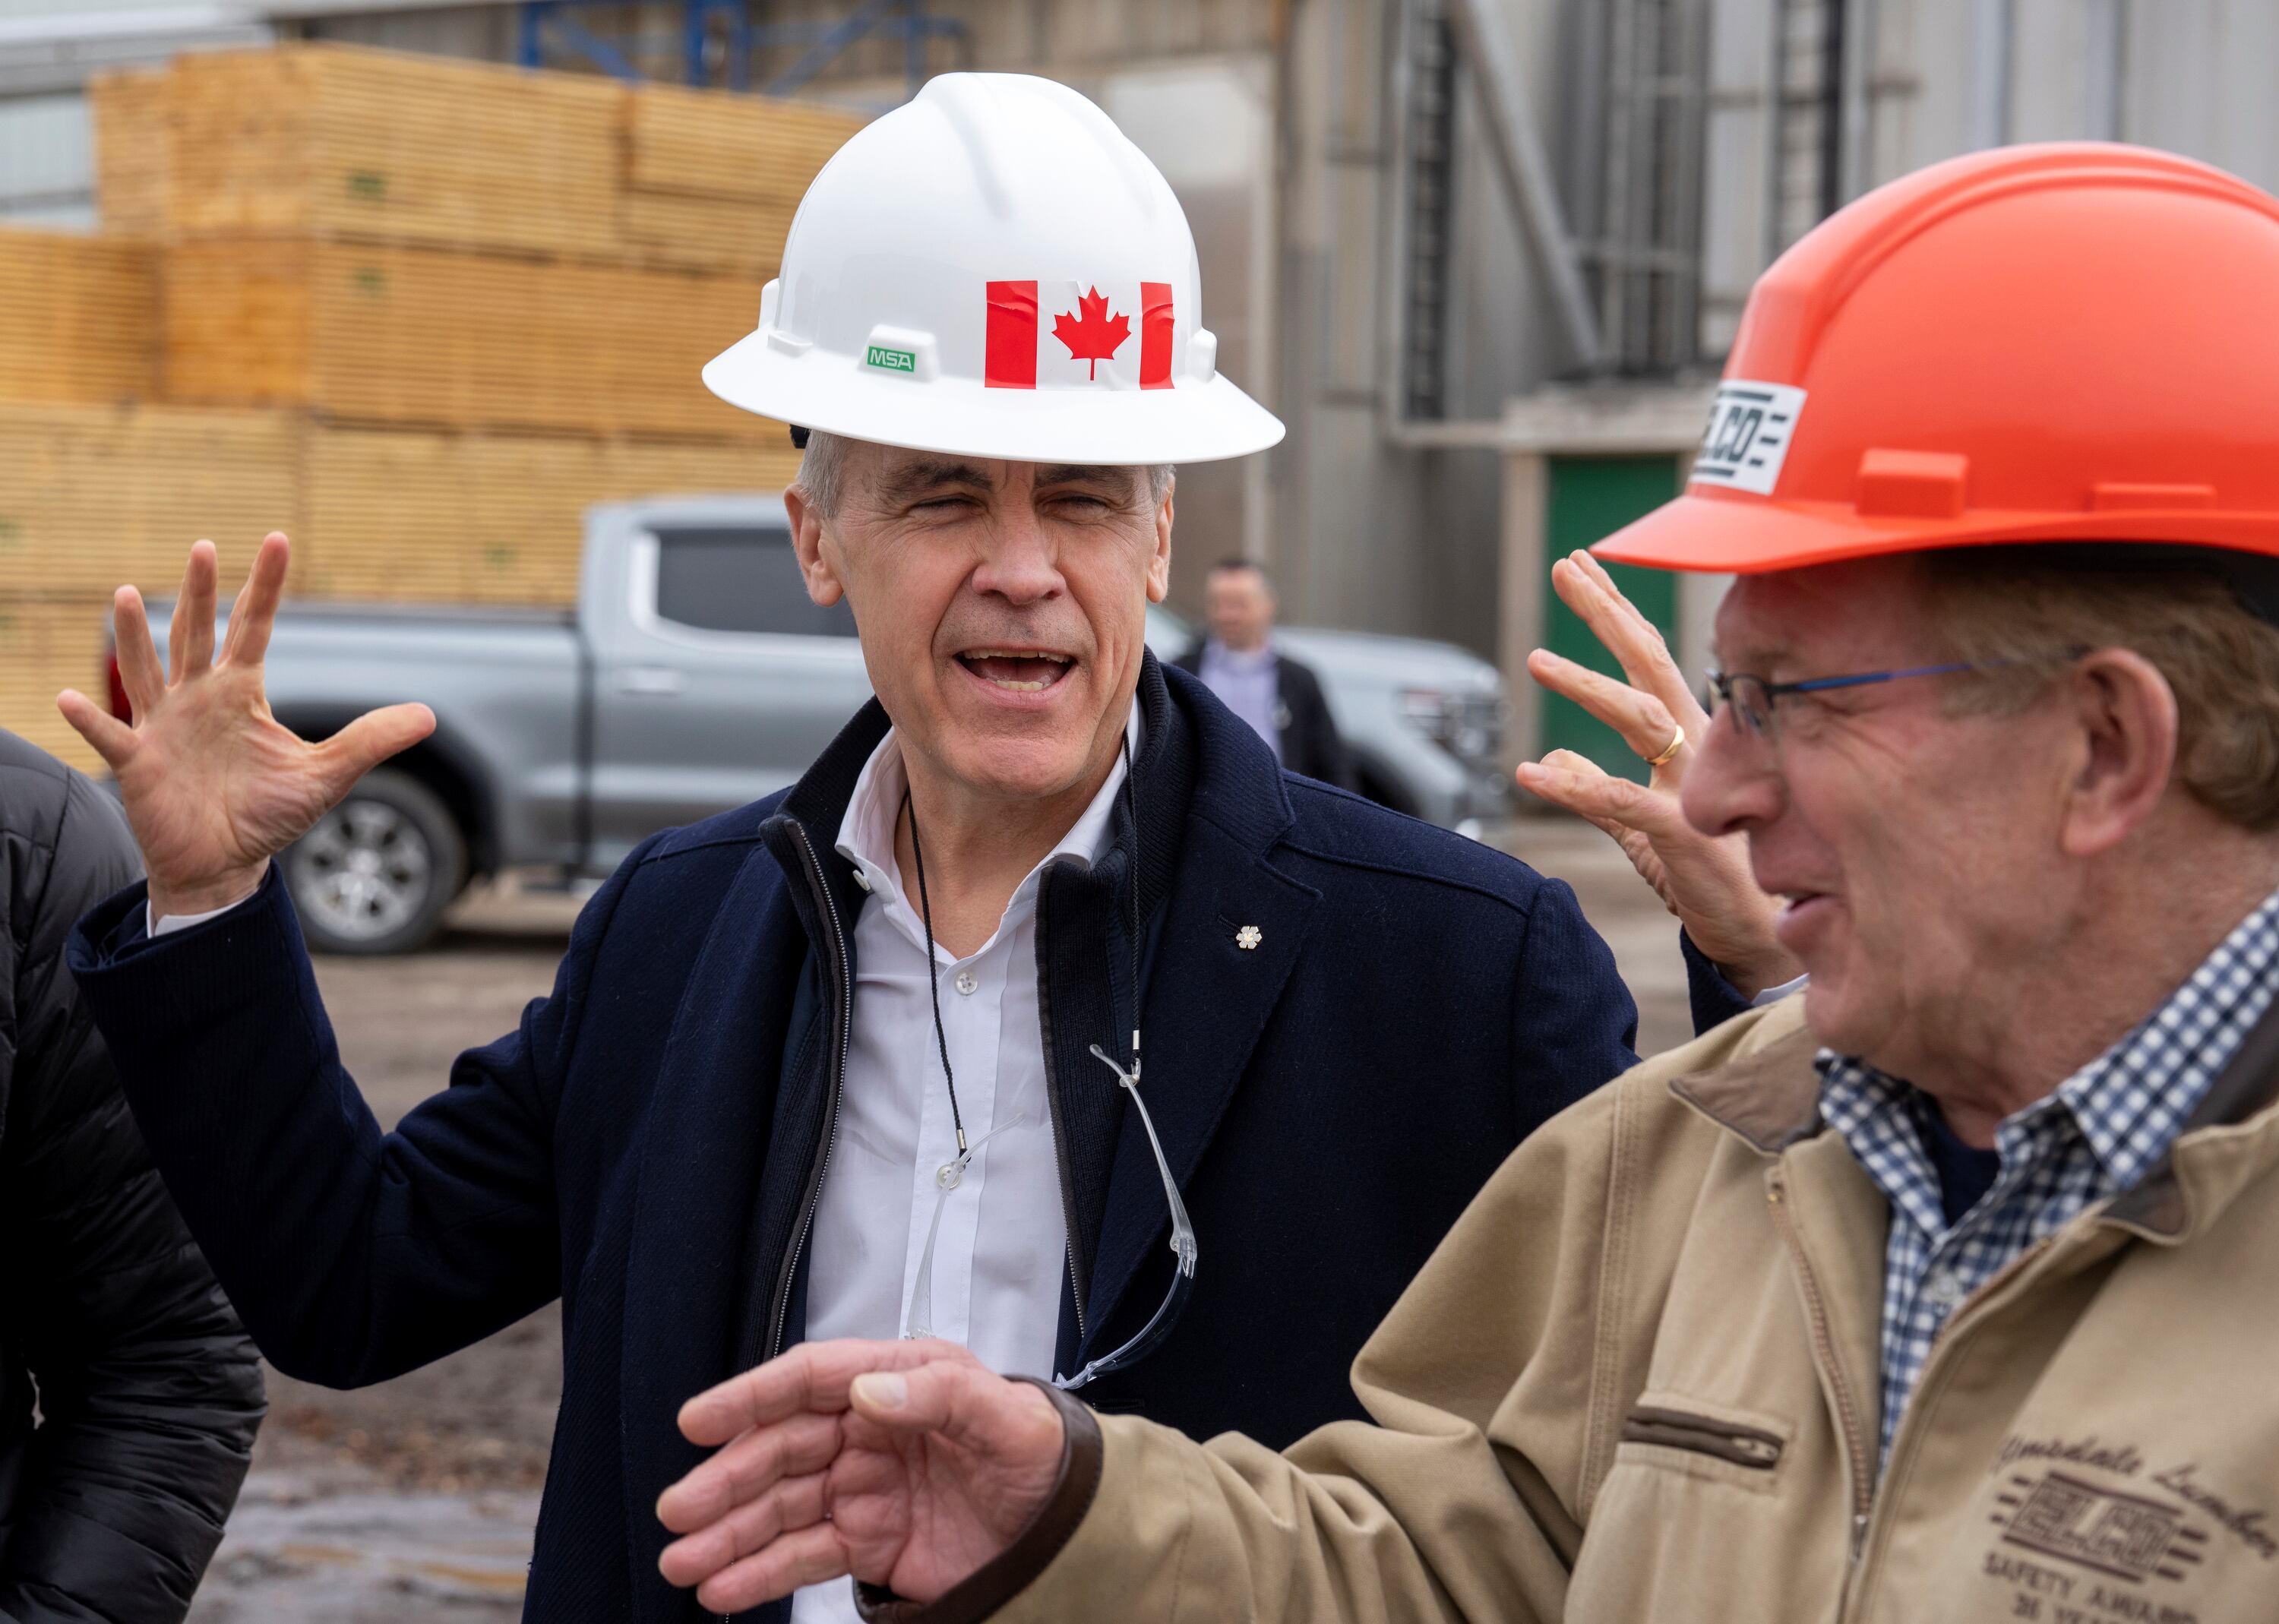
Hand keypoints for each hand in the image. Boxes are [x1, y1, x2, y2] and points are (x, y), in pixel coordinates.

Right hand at [56, 535, 434, 919]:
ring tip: (128, 594)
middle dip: (201, 594)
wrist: (226, 864)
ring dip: (135, 636)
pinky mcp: (138, 763)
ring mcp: (163, 726)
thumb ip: (370, 741)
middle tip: (205, 547)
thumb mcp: (326, 775)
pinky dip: (90, 719)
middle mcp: (197, 698)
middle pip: (198, 636)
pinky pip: (110, 736)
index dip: (265, 587)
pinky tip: (72, 698)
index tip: (278, 540)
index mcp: (241, 693)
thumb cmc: (268, 814)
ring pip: (146, 671)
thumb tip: (429, 716)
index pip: (254, 627)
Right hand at [657, 1338, 1065, 1613]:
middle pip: (781, 1451)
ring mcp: (862, 1488)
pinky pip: (802, 1555)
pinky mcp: (866, 1542)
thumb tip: (867, 1390)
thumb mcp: (1003, 1415)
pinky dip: (760, 1573)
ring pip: (780, 1509)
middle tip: (680, 1512)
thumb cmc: (1041, 1453)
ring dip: (728, 1534)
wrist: (1069, 1527)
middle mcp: (867, 1430)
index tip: (699, 1421)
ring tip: (684, 1563)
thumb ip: (938, 1395)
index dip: (751, 1397)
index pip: (810, 1379)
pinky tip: (723, 1588)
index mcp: (896, 1380)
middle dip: (726, 1481)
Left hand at [1517, 550, 1799, 997]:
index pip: (1651, 662)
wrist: (1761, 940)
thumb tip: (1555, 758)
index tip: (1583, 567)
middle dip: (1608, 611)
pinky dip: (1576, 787)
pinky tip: (1533, 772)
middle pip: (1651, 665)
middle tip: (1566, 564)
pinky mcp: (1687, 834)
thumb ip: (1598, 792)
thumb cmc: (1715, 879)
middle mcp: (1701, 750)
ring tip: (1534, 660)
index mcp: (1692, 741)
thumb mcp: (1642, 828)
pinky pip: (1624, 800)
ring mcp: (1698, 787)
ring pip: (1640, 718)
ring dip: (1587, 686)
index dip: (1617, 613)